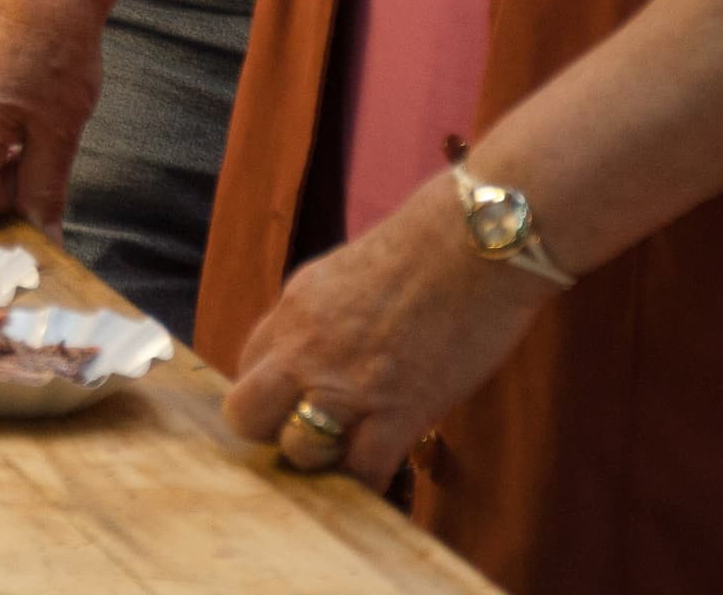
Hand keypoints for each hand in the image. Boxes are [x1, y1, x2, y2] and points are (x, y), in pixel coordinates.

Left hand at [220, 175, 558, 488]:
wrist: (476, 243)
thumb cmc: (426, 251)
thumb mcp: (344, 274)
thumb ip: (321, 317)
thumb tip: (317, 351)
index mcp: (294, 308)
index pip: (247, 367)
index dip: (271, 394)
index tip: (296, 404)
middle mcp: (306, 347)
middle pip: (247, 415)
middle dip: (272, 434)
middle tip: (312, 436)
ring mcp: (348, 382)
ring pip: (299, 450)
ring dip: (323, 460)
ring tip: (351, 453)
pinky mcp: (398, 409)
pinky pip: (363, 469)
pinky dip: (369, 480)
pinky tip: (383, 468)